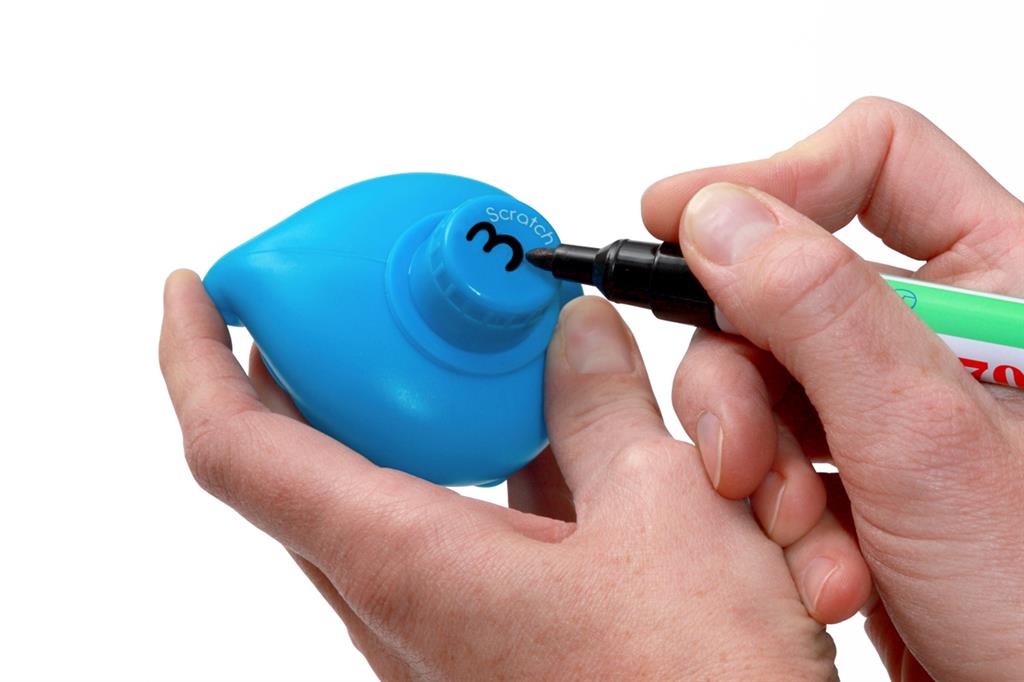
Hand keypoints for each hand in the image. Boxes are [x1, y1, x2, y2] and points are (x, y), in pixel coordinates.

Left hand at [161, 273, 838, 679]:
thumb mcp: (665, 513)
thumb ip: (606, 409)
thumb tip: (576, 337)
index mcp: (405, 562)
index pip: (239, 449)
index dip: (193, 357)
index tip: (192, 291)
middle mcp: (395, 602)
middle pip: (297, 464)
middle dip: (310, 368)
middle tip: (352, 297)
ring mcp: (433, 625)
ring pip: (372, 494)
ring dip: (399, 413)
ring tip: (457, 351)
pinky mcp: (478, 636)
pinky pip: (438, 528)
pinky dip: (463, 462)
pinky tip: (537, 429)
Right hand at [642, 97, 1023, 680]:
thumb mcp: (922, 440)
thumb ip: (817, 313)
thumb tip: (718, 216)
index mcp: (999, 277)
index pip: (873, 160)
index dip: (769, 179)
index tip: (677, 220)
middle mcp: (936, 324)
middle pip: (781, 281)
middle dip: (742, 376)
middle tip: (739, 454)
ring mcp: (886, 394)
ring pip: (758, 366)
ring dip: (756, 455)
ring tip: (795, 528)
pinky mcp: (848, 456)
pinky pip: (765, 436)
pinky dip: (770, 499)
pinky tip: (815, 557)